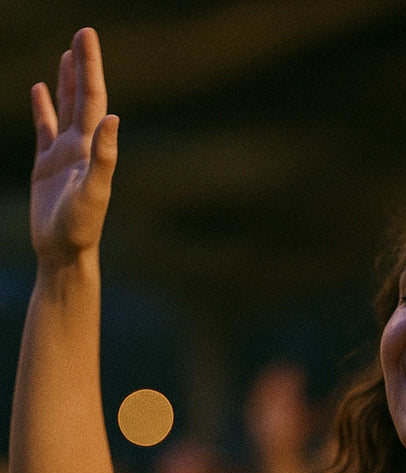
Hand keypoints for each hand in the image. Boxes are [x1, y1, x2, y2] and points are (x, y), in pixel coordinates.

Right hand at [30, 28, 117, 265]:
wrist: (64, 253)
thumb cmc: (81, 228)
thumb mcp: (94, 192)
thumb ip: (104, 156)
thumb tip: (113, 118)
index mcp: (91, 148)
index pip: (93, 98)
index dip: (90, 67)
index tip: (87, 36)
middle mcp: (80, 147)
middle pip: (82, 97)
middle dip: (83, 65)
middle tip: (83, 33)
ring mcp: (62, 155)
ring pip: (65, 109)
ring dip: (67, 82)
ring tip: (68, 56)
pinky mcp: (45, 166)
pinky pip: (44, 128)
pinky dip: (43, 108)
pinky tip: (40, 90)